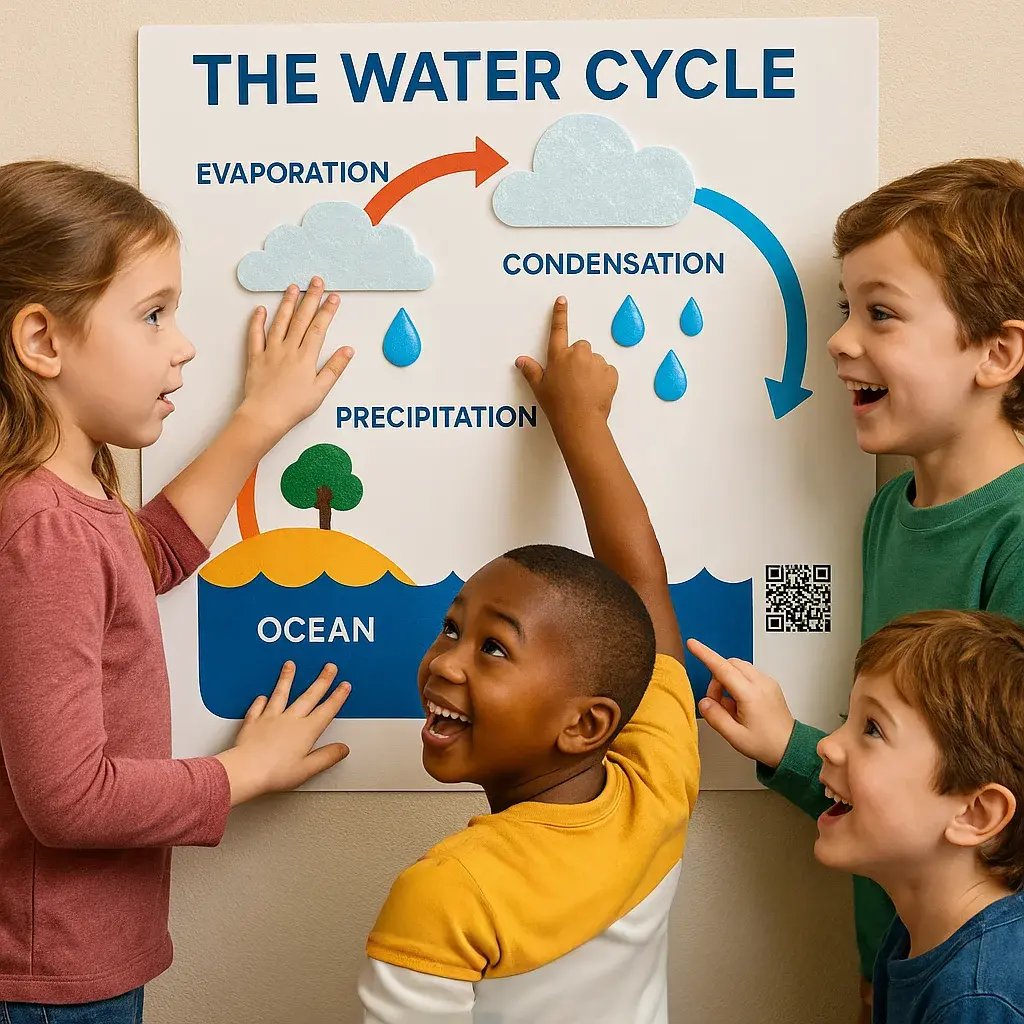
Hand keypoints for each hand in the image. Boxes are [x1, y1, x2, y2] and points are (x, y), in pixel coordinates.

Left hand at [216, 661, 351, 804]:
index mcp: (305, 731)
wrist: (245, 770)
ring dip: (287, 679)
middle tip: (329, 667)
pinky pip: (258, 708)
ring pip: (281, 694)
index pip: (326, 710)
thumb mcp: (308, 769)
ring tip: (290, 666)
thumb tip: (341, 749)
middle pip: (309, 696)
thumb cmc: (274, 773)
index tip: (344, 686)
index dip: (337, 697)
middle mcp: (289, 720)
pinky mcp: (253, 722)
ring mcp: (270, 718)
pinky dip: (260, 701)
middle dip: (322, 680)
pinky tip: (262, 696)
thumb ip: (327, 757)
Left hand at [238, 277, 353, 442]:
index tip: (333, 297)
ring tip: (292, 288)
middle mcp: (289, 349)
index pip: (319, 327)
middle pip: (301, 319)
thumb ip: (334, 368)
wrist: (265, 415)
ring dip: (287, 303)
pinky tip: (260, 309)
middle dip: (310, 298)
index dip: (327, 310)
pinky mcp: (256, 357)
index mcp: (306, 357)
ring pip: (280, 322)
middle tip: (315, 281)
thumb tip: (348, 350)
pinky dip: (257, 321)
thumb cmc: (293, 407)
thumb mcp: (321, 390)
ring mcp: (271, 351)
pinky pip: (255, 335)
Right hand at [516, 296, 617, 435]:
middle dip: (579, 359)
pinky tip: (595, 392)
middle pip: (581, 347)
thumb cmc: (558, 406)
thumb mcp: (540, 388)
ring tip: (584, 389)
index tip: (562, 300)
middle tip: (574, 379)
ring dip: (591, 370)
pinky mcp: (610, 371)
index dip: (559, 314)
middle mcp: (577, 354)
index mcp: (558, 356)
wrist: (579, 421)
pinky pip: (607, 371)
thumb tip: (520, 360)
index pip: (558, 330)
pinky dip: (603, 379)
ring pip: (595, 360)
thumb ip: (531, 371)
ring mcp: (595, 362)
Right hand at [686, 638, 794, 768]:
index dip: (705, 654)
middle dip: (716, 679)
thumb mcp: (734, 736)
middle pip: (729, 665)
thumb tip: (704, 702)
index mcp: (751, 695)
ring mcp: (767, 682)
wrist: (790, 748)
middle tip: (716, 702)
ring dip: (726, 680)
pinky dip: (737, 683)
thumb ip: (716, 717)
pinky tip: (739, 703)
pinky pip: (747, 674)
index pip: (723, 668)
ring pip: (738, 668)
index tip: (692, 644)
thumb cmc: (766, 744)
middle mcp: (761, 683)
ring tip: (729, 706)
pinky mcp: (770, 684)